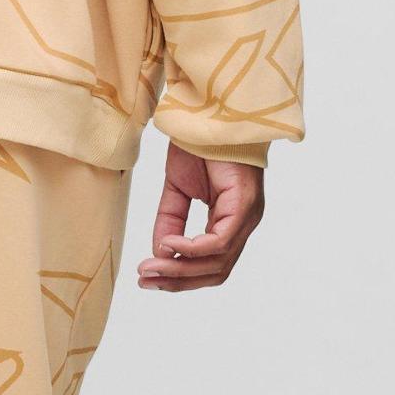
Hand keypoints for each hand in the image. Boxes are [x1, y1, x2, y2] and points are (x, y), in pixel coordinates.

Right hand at [138, 142, 263, 292]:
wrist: (210, 113)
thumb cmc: (199, 145)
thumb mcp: (177, 190)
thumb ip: (170, 221)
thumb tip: (160, 253)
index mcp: (231, 221)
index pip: (211, 265)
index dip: (181, 278)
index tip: (149, 279)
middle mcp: (244, 223)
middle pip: (216, 271)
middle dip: (178, 280)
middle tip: (146, 280)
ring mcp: (248, 216)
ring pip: (218, 261)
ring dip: (180, 269)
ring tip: (151, 268)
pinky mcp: (245, 205)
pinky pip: (220, 241)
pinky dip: (193, 249)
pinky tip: (169, 245)